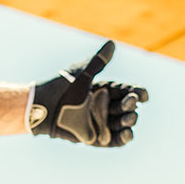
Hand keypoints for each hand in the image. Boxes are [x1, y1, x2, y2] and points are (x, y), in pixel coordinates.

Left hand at [30, 40, 148, 145]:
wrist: (42, 107)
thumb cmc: (60, 88)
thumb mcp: (81, 74)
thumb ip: (97, 62)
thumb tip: (112, 43)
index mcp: (103, 91)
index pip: (125, 91)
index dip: (136, 93)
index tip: (142, 95)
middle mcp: (104, 107)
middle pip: (125, 107)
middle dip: (131, 106)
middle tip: (130, 103)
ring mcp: (99, 122)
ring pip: (121, 123)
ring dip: (129, 121)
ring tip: (129, 118)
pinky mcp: (94, 137)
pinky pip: (112, 140)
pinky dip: (122, 139)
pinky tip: (128, 134)